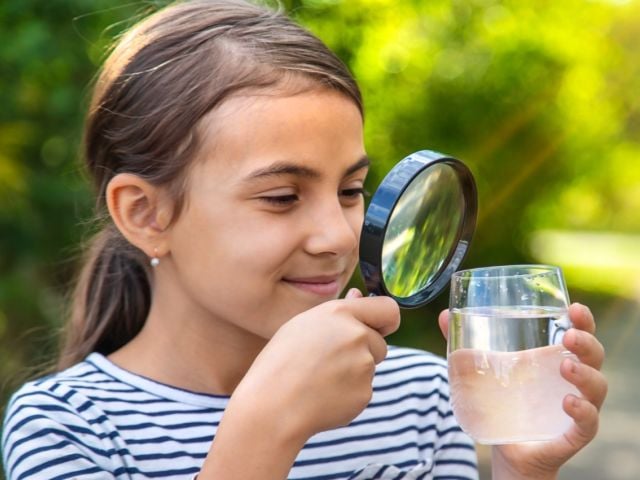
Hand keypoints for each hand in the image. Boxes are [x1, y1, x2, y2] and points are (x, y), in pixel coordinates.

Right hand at [235, 288, 400, 439]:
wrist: (273, 405)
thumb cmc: (280, 361)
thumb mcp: (302, 324)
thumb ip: (338, 312)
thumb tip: (358, 295)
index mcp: (341, 314)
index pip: (388, 310)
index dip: (384, 320)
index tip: (378, 328)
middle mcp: (358, 336)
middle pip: (380, 343)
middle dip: (364, 350)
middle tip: (329, 360)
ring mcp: (364, 367)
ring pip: (369, 367)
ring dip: (353, 372)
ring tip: (319, 378)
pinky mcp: (364, 394)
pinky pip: (362, 390)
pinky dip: (348, 393)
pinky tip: (322, 395)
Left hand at [439, 303, 607, 478]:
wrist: (506, 452)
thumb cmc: (502, 405)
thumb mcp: (483, 372)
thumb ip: (465, 344)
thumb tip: (443, 315)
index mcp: (554, 361)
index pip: (580, 335)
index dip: (584, 320)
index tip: (575, 307)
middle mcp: (572, 382)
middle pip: (594, 356)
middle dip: (587, 343)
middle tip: (569, 335)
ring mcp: (576, 408)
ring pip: (597, 387)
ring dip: (585, 374)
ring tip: (565, 367)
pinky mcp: (573, 434)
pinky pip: (588, 423)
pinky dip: (583, 411)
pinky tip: (568, 402)